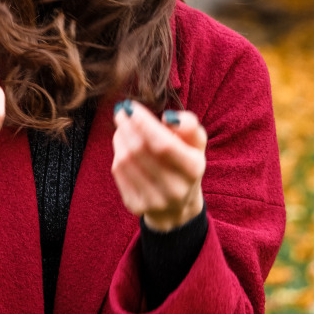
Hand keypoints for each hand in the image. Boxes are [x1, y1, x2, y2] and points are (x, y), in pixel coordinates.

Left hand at [112, 101, 206, 231]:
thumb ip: (189, 126)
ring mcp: (154, 200)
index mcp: (193, 170)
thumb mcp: (196, 144)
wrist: (177, 205)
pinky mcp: (136, 206)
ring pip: (125, 161)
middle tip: (121, 112)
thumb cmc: (185, 163)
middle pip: (140, 151)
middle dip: (127, 127)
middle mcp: (175, 189)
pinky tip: (122, 146)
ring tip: (122, 127)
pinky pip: (119, 173)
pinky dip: (117, 154)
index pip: (164, 144)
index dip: (144, 123)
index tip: (131, 107)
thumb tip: (169, 118)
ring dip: (120, 138)